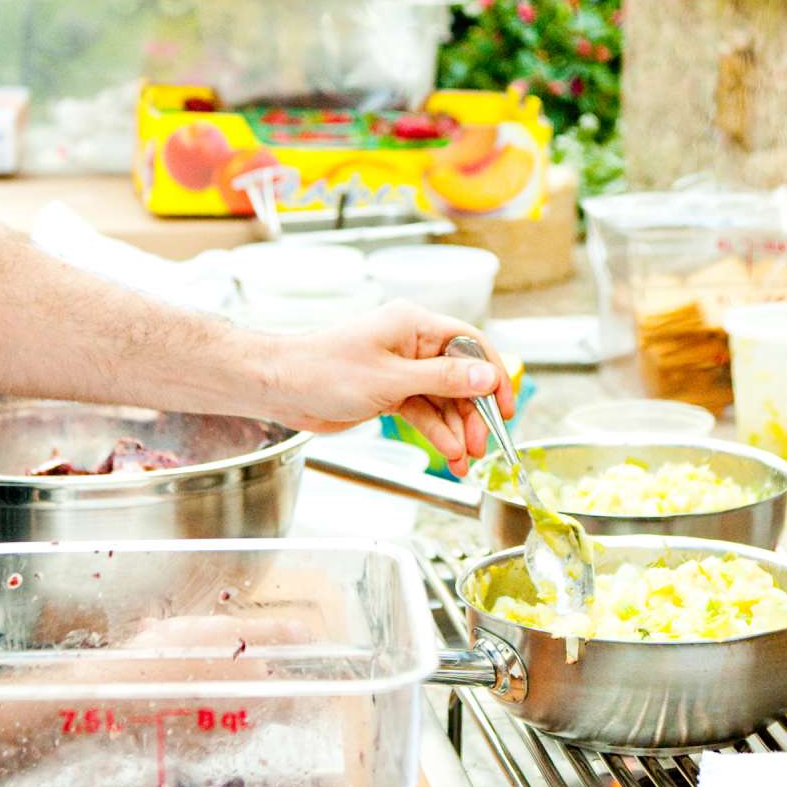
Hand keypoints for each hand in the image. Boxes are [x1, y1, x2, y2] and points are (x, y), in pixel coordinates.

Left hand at [257, 303, 514, 472]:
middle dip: (473, 414)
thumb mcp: (391, 379)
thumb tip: (486, 377)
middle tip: (481, 445)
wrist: (282, 388)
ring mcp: (401, 370)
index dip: (493, 376)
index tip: (505, 407)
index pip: (470, 346)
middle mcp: (412, 344)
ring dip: (456, 431)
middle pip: (460, 379)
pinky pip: (424, 412)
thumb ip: (442, 380)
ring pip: (443, 401)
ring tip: (464, 460)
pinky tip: (448, 454)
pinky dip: (436, 433)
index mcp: (414, 326)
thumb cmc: (324, 370)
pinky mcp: (390, 393)